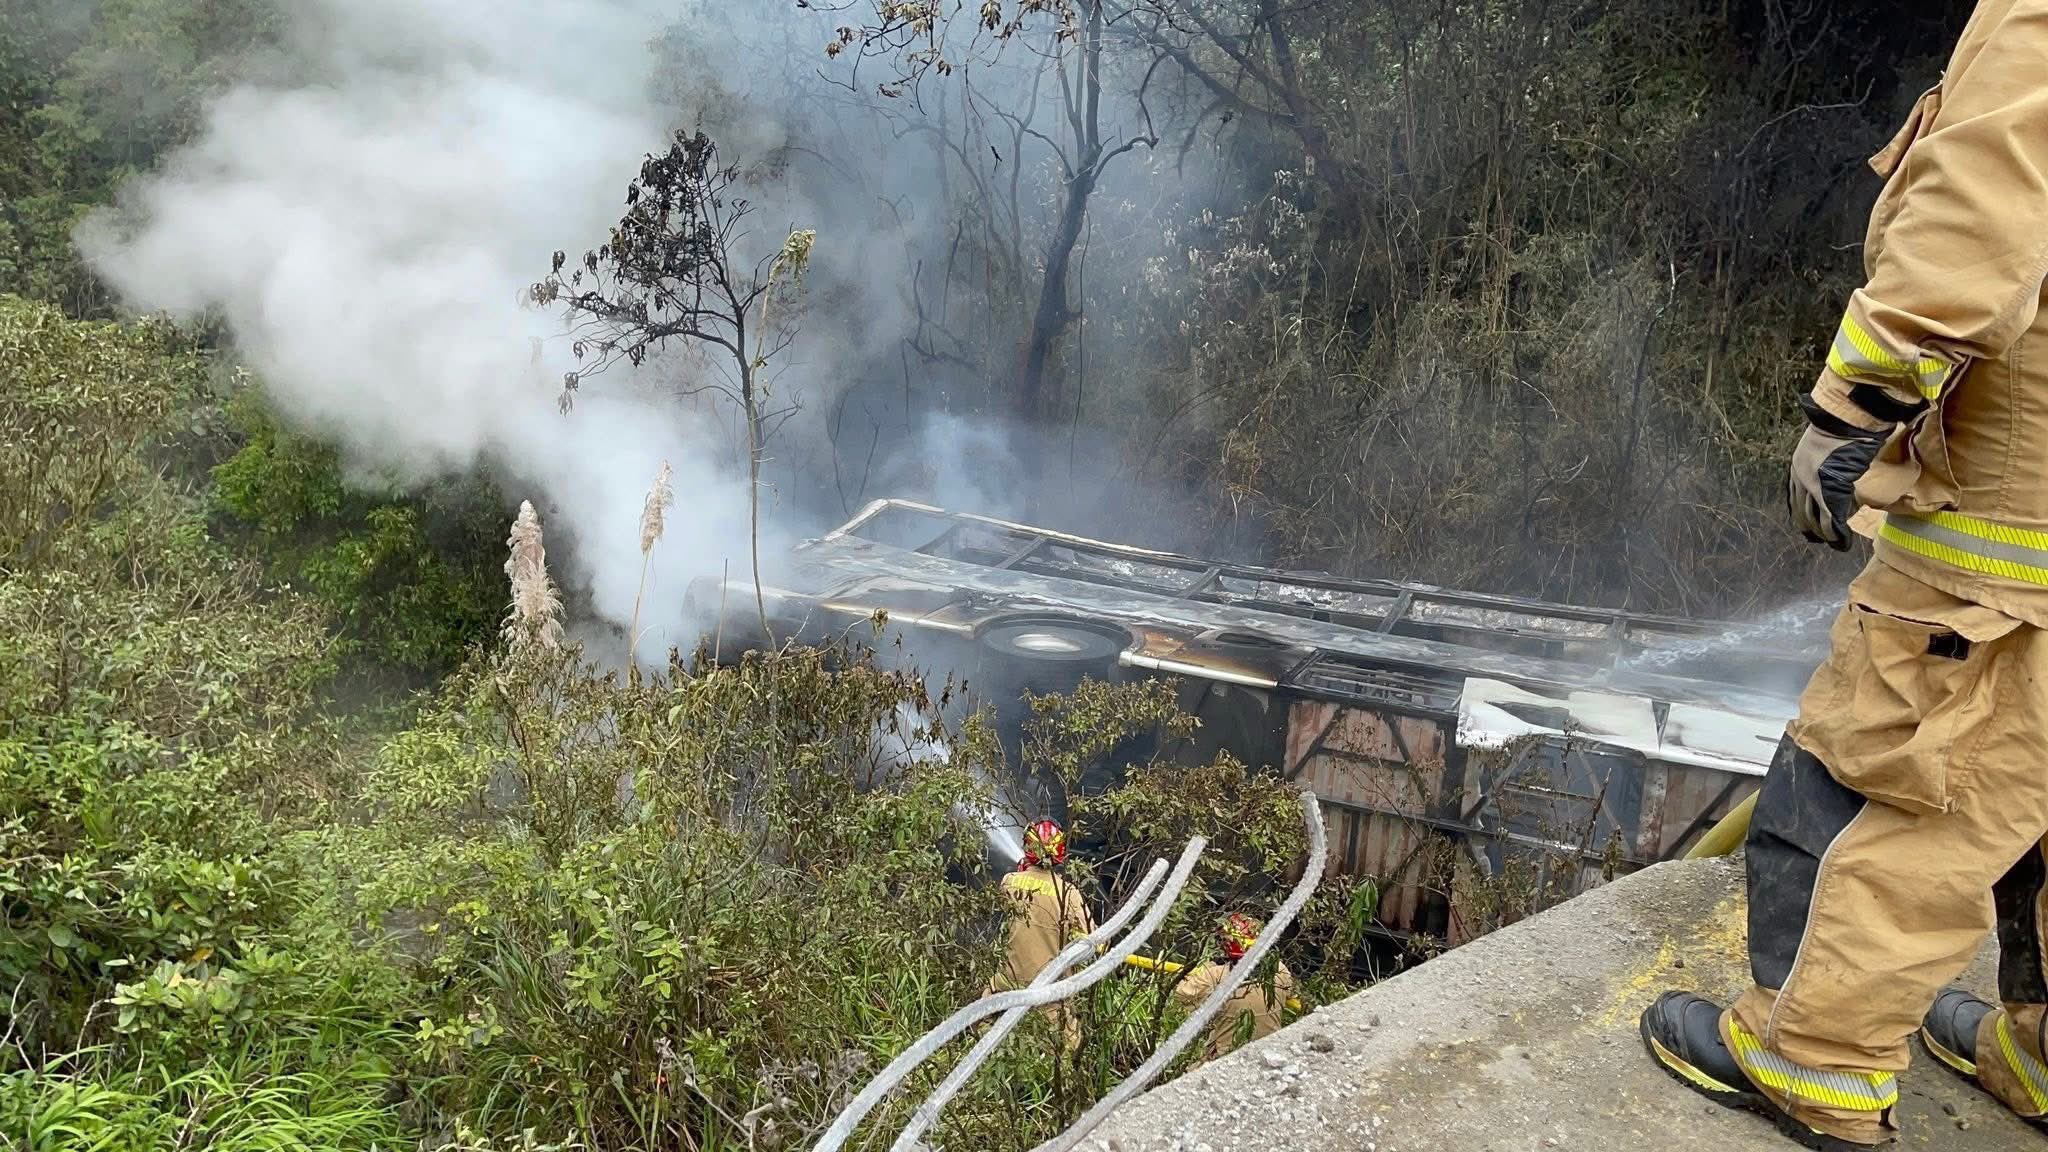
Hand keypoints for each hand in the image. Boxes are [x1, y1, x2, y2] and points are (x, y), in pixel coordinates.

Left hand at [1787, 421, 1885, 550]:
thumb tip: (1833, 471)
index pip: (1794, 498)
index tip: (1806, 525)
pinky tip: (1841, 541)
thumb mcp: (1822, 446)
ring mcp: (1813, 485)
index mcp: (1796, 466)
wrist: (1846, 420)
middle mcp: (1799, 477)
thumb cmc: (1840, 427)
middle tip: (1818, 539)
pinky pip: (1831, 517)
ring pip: (1815, 517)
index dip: (1801, 513)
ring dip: (1824, 533)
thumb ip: (1823, 462)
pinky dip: (1836, 532)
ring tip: (1832, 542)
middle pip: (1802, 511)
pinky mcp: (1829, 489)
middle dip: (1810, 527)